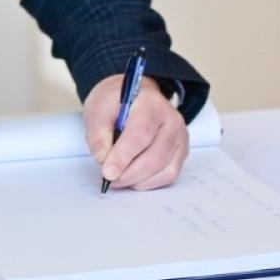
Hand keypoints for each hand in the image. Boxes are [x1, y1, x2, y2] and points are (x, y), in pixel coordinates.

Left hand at [83, 75, 187, 190]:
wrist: (133, 97)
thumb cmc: (116, 104)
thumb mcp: (97, 110)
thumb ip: (98, 136)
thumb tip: (105, 160)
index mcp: (151, 103)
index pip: (141, 133)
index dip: (124, 156)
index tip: (108, 172)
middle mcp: (172, 119)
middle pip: (156, 155)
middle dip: (130, 174)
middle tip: (110, 179)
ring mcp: (179, 136)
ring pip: (164, 169)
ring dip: (139, 180)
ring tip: (120, 177)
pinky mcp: (181, 151)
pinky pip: (169, 174)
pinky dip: (150, 182)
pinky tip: (135, 178)